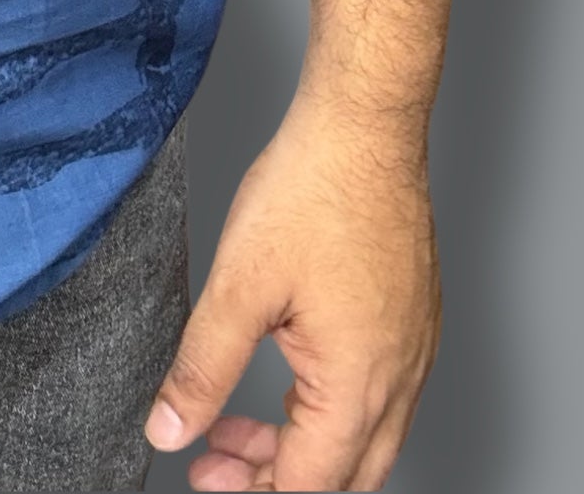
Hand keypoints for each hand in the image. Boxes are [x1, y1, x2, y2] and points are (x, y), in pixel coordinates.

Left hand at [142, 91, 440, 490]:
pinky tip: (285, 380)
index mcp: (359, 384)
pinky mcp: (411, 320)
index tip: (202, 479)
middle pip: (344, 475)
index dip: (252, 493)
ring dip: (299, 445)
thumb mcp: (238, 286)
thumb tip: (170, 432)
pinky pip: (376, 394)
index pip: (310, 485)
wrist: (365, 127)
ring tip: (235, 424)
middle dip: (274, 480)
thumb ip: (202, 369)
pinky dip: (326, 407)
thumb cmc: (313, 190)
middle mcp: (400, 378)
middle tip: (214, 462)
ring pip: (362, 438)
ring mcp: (413, 350)